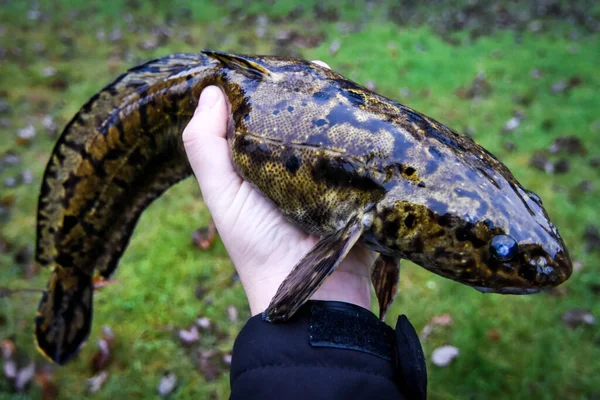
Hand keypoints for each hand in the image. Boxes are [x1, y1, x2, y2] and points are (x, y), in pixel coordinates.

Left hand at [182, 61, 376, 315]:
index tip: (273, 69)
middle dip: (306, 96)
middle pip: (299, 121)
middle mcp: (293, 169)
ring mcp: (328, 177)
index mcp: (259, 166)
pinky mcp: (359, 187)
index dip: (264, 92)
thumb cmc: (258, 246)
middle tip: (316, 73)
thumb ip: (205, 146)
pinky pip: (362, 152)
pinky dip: (363, 133)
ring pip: (332, 132)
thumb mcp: (222, 195)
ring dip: (336, 110)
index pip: (260, 118)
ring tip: (342, 86)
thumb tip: (210, 90)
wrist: (312, 295)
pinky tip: (365, 112)